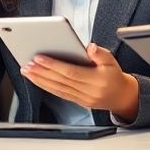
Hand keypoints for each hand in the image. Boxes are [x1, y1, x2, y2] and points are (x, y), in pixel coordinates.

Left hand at [21, 45, 138, 120]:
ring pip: (57, 89)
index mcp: (97, 80)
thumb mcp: (113, 60)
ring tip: (27, 71)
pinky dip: (46, 86)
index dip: (54, 65)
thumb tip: (89, 47)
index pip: (71, 72)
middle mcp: (88, 91)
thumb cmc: (115, 76)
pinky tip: (37, 80)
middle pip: (60, 81)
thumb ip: (100, 53)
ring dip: (40, 80)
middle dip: (42, 72)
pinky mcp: (77, 102)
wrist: (122, 96)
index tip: (39, 57)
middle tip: (27, 64)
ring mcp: (82, 99)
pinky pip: (59, 94)